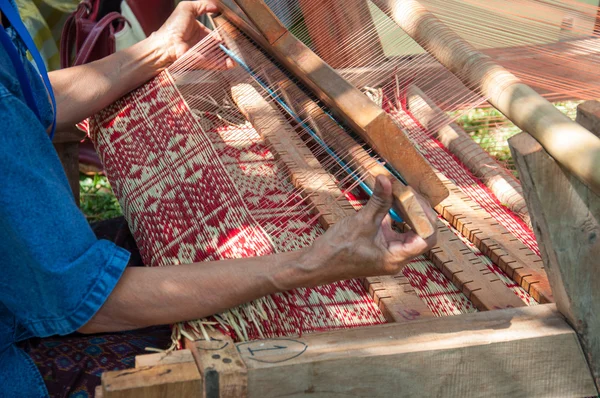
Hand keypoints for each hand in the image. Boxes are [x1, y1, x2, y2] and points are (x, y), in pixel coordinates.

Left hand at [151, 1, 233, 68]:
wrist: (166, 44)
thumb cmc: (173, 26)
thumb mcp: (187, 8)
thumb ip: (202, 5)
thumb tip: (216, 6)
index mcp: (200, 32)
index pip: (217, 34)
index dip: (225, 33)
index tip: (234, 32)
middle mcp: (203, 44)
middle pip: (222, 46)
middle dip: (231, 46)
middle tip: (240, 43)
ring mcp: (205, 54)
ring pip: (223, 55)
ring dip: (232, 55)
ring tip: (240, 52)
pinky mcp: (206, 63)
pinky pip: (219, 64)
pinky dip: (228, 64)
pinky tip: (236, 61)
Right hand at [297, 176, 436, 286]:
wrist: (317, 264)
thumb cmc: (337, 249)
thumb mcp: (361, 221)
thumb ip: (378, 200)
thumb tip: (386, 178)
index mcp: (396, 257)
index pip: (427, 238)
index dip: (425, 216)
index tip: (413, 198)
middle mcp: (397, 258)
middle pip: (421, 233)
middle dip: (417, 211)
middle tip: (408, 192)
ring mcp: (389, 254)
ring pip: (409, 231)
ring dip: (407, 212)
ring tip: (399, 193)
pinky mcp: (381, 248)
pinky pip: (395, 231)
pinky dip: (394, 216)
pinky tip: (387, 201)